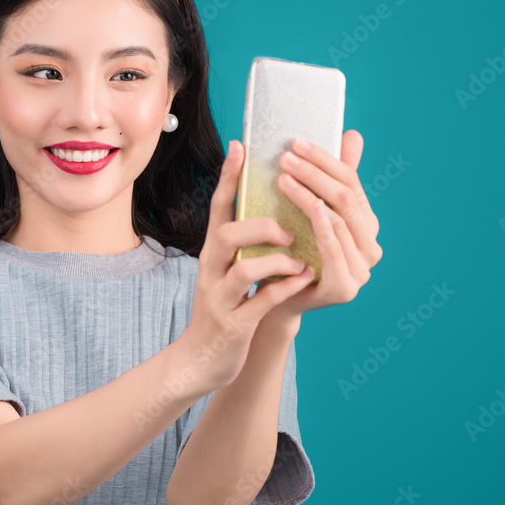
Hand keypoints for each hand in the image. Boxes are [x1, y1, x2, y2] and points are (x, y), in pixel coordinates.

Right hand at [180, 139, 317, 394]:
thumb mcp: (230, 267)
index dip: (227, 177)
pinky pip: (260, 302)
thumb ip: (248, 238)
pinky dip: (284, 289)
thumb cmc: (225, 305)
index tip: (241, 146)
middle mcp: (212, 269)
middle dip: (261, 226)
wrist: (200, 358)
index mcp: (214, 251)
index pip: (218, 207)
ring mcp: (221, 297)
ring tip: (300, 260)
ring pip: (244, 269)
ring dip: (277, 261)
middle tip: (289, 230)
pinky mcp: (234, 324)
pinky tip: (303, 280)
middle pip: (226, 234)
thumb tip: (269, 205)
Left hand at [256, 129, 382, 331]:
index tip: (296, 142)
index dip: (325, 159)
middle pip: (347, 199)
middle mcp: (371, 246)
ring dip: (311, 195)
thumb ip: (331, 176)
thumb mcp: (309, 209)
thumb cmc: (291, 248)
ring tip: (283, 177)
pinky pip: (336, 252)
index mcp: (367, 223)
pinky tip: (311, 208)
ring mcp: (362, 271)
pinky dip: (325, 228)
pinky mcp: (345, 289)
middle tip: (286, 157)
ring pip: (340, 221)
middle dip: (315, 174)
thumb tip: (353, 134)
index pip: (351, 181)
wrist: (274, 297)